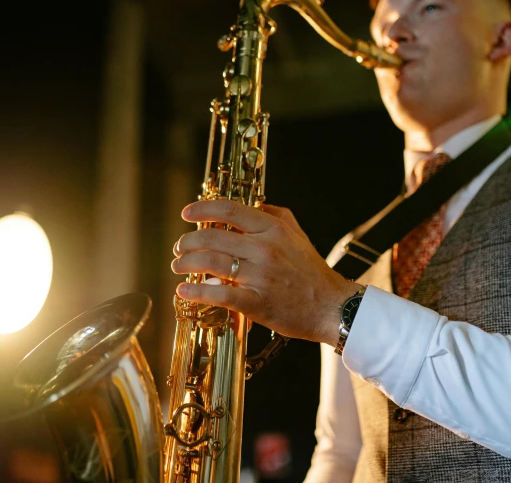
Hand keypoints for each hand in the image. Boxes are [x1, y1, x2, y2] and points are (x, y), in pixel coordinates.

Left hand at [171, 199, 362, 343]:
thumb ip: (275, 215)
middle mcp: (265, 249)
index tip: (186, 213)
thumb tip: (254, 204)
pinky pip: (220, 294)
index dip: (202, 209)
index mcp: (273, 230)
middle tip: (180, 247)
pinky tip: (184, 291)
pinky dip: (198, 292)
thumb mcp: (298, 234)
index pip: (229, 211)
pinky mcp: (257, 303)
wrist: (332, 306)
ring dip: (187, 263)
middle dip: (188, 242)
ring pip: (211, 263)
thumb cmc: (313, 272)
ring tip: (178, 266)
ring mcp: (260, 276)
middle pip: (213, 238)